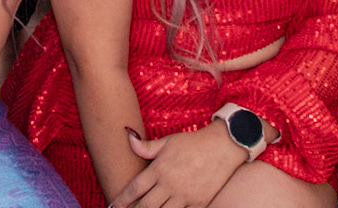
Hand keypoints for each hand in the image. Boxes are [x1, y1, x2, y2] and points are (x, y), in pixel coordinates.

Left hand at [112, 124, 245, 207]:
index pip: (135, 189)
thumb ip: (146, 146)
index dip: (122, 200)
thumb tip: (127, 137)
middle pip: (145, 206)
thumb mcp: (168, 142)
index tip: (113, 206)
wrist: (224, 146)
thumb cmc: (193, 143)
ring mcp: (185, 196)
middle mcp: (170, 184)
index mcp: (159, 169)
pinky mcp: (199, 203)